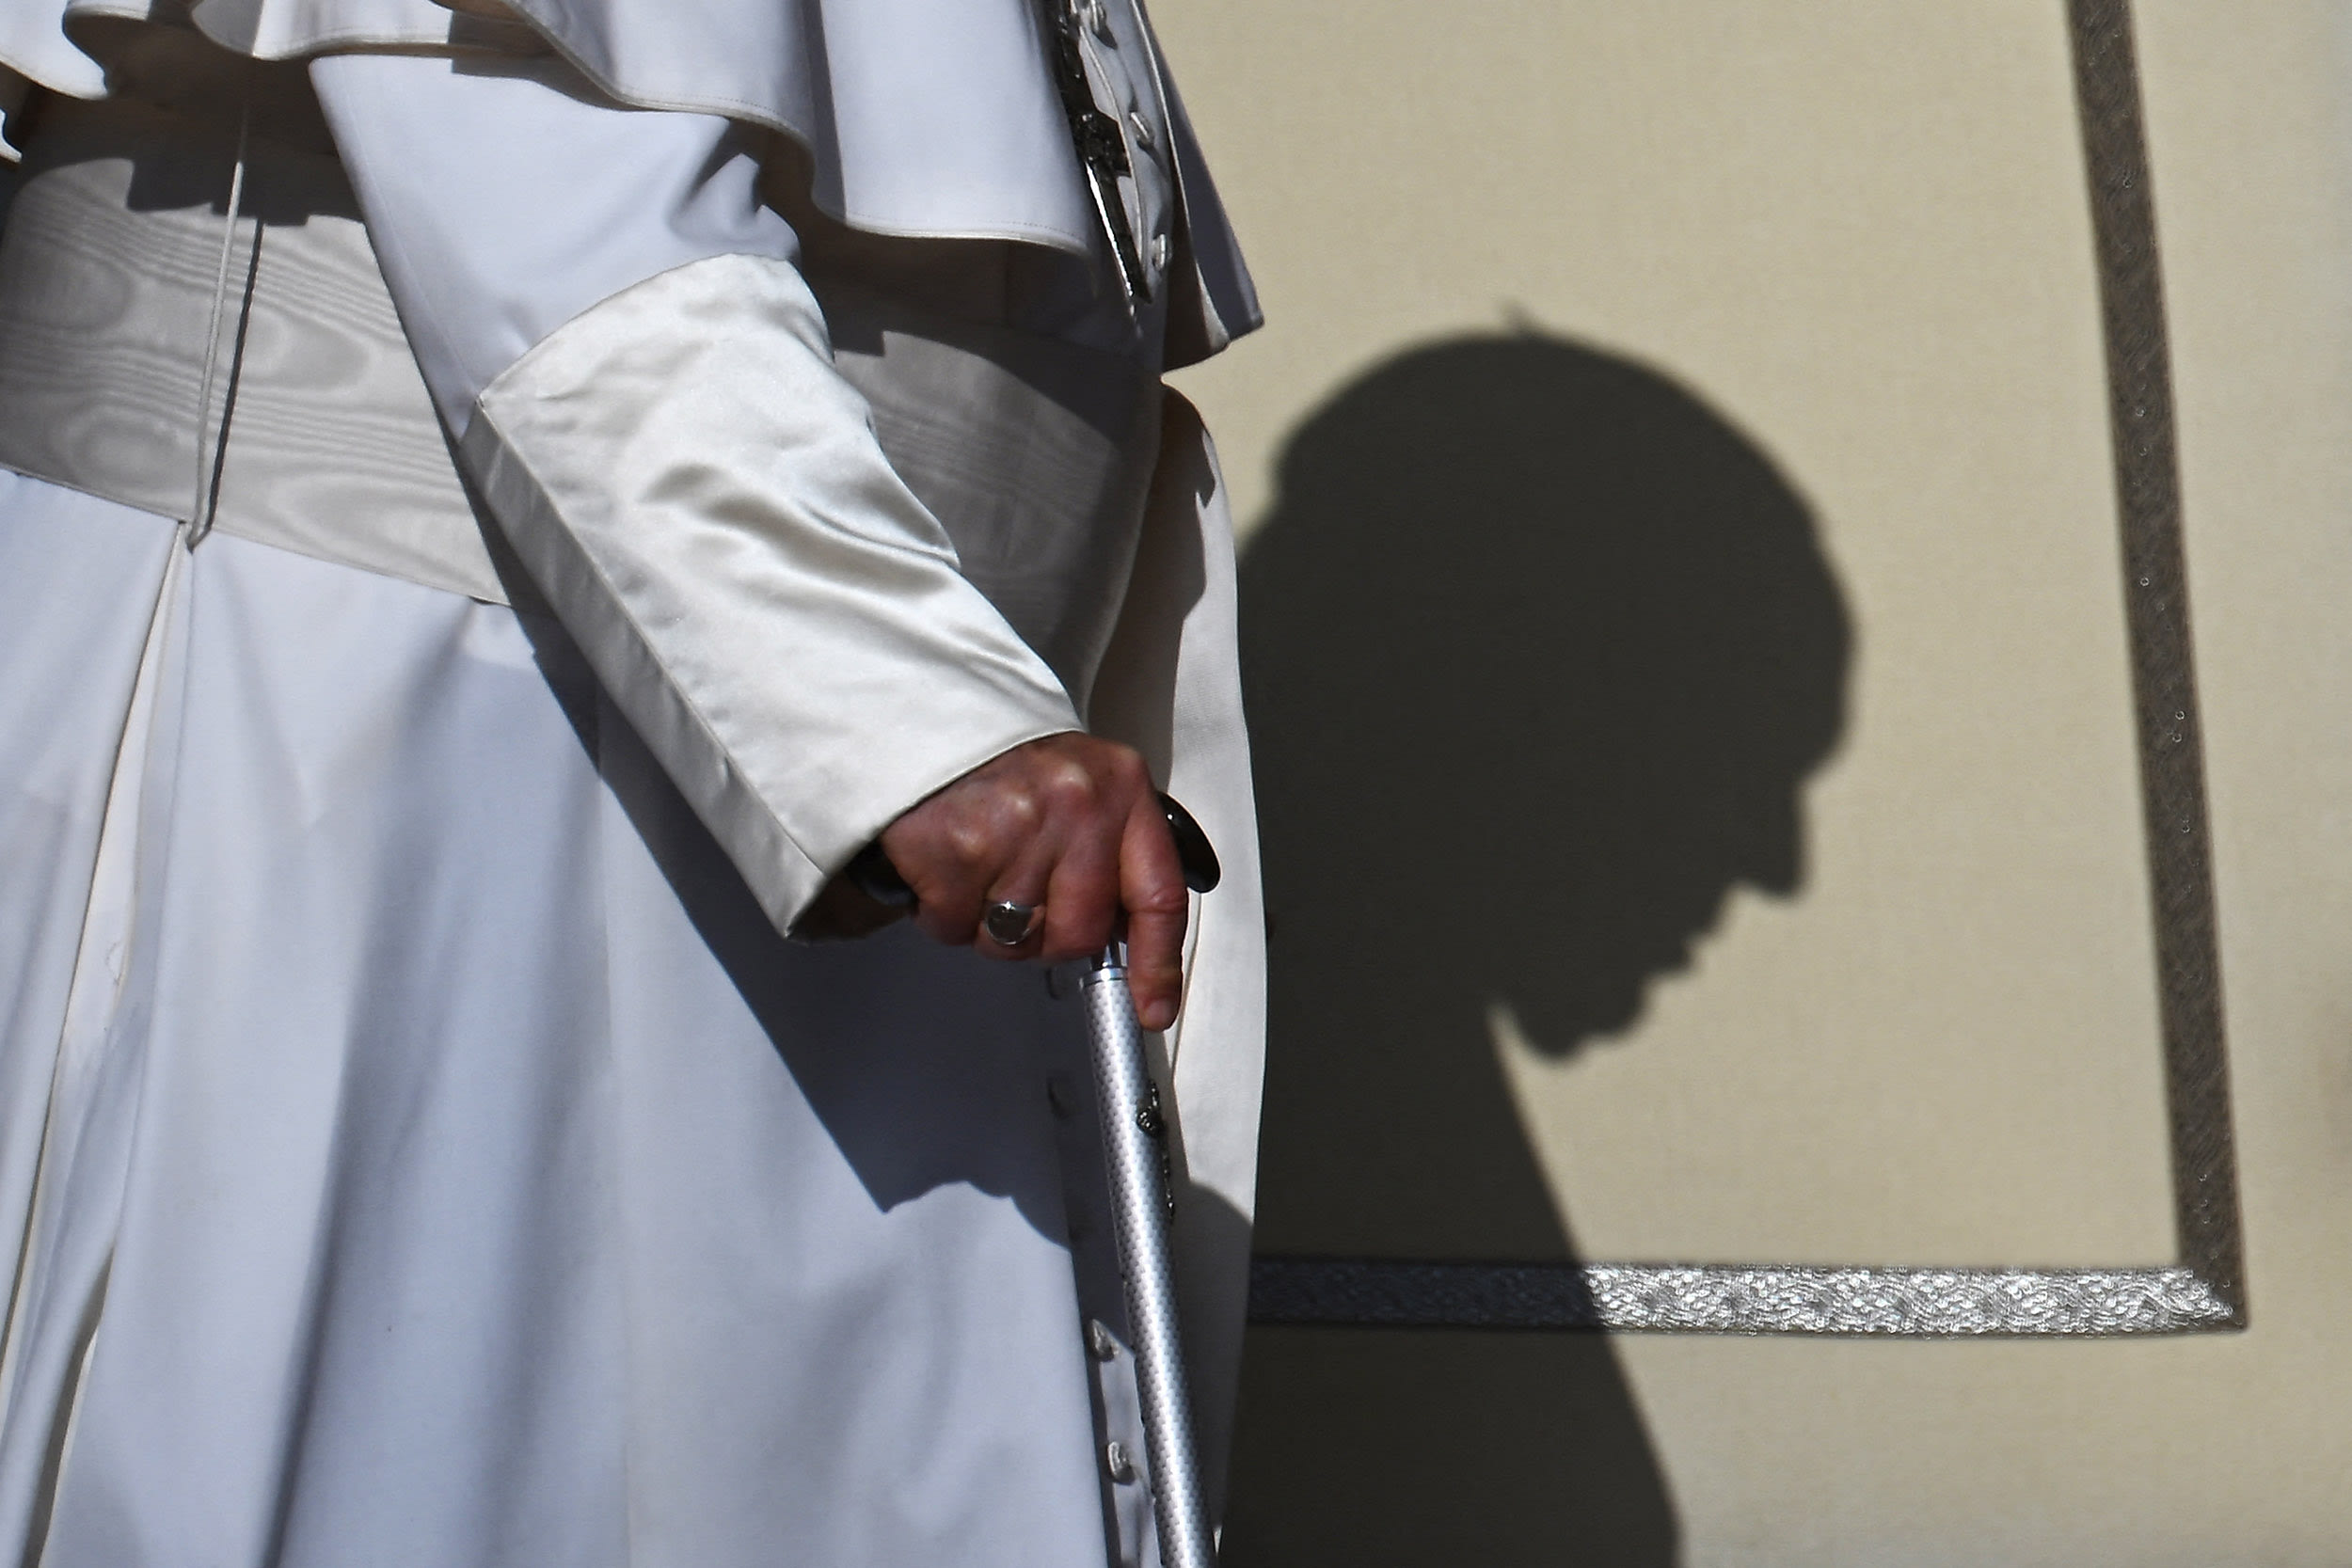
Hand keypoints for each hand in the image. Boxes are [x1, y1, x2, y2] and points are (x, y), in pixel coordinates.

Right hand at [876, 733, 1189, 1029]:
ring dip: (989, 925)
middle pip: (1080, 934)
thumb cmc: (1006, 763)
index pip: (1158, 895)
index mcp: (1120, 788)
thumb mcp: (1083, 787)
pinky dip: (943, 913)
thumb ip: (1113, 855)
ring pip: (1015, 940)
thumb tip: (1131, 944)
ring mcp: (1017, 826)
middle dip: (1047, 936)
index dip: (1158, 964)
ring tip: (978, 870)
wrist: (924, 721)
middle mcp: (1078, 804)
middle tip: (1019, 895)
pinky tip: (943, 870)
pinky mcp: (957, 849)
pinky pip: (956, 928)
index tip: (1153, 1008)